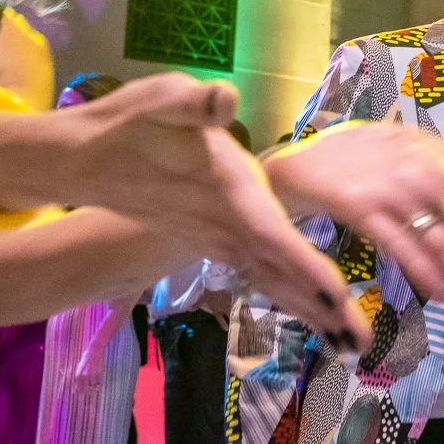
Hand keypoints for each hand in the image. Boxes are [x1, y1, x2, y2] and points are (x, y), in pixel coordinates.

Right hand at [30, 74, 368, 351]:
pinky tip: (313, 312)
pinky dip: (289, 296)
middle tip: (360, 345)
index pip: (271, 237)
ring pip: (270, 282)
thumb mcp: (162, 98)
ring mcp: (218, 239)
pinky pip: (260, 276)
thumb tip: (222, 100)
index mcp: (226, 193)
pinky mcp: (214, 240)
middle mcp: (225, 227)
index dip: (303, 267)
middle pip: (279, 275)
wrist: (84, 159)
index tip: (337, 297)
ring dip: (309, 311)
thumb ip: (194, 103)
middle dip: (319, 308)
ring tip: (349, 342)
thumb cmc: (129, 124)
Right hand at [262, 121, 443, 317]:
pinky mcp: (363, 208)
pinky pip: (397, 242)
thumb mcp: (419, 145)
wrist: (306, 154)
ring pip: (441, 240)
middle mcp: (426, 182)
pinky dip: (420, 266)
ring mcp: (395, 196)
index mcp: (443, 170)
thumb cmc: (365, 153)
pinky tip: (440, 293)